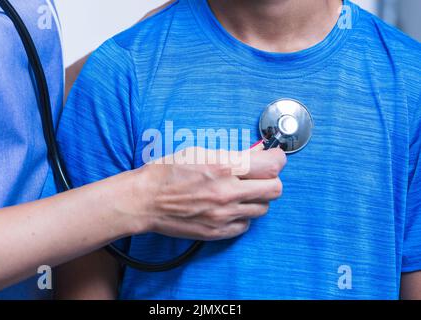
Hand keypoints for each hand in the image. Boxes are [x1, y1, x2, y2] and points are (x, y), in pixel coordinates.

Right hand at [134, 147, 286, 240]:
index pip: (272, 165)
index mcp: (223, 166)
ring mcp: (224, 214)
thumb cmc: (167, 172)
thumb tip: (255, 155)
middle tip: (260, 177)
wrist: (145, 200)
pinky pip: (246, 225)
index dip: (278, 159)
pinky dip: (242, 216)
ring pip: (263, 208)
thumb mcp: (199, 151)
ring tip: (240, 193)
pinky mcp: (218, 231)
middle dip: (271, 180)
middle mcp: (227, 191)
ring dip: (256, 199)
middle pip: (275, 189)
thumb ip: (231, 155)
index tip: (275, 158)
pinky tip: (229, 208)